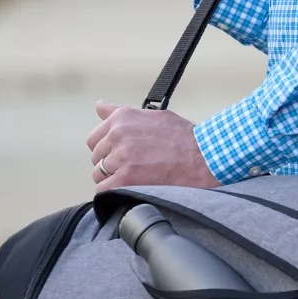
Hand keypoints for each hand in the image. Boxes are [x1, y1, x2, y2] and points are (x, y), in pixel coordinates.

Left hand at [87, 101, 220, 190]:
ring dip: (112, 178)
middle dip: (110, 163)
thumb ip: (121, 113)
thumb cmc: (183, 137)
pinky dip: (114, 192)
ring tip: (135, 177)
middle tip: (133, 167)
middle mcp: (118, 134)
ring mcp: (121, 156)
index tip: (121, 155)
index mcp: (122, 117)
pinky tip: (130, 189)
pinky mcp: (126, 178)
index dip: (107, 149)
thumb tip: (99, 106)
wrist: (203, 156)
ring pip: (99, 174)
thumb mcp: (153, 114)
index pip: (95, 138)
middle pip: (96, 156)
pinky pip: (103, 190)